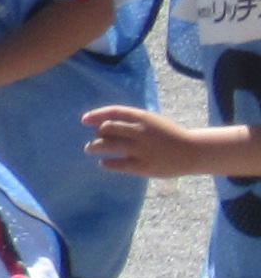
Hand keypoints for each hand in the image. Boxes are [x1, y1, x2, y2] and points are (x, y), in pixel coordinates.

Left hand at [85, 106, 225, 176]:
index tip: (84, 120)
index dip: (96, 115)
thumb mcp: (152, 121)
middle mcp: (141, 131)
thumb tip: (102, 125)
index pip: (114, 112)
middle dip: (99, 132)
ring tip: (90, 148)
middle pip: (108, 128)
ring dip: (95, 146)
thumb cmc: (168, 135)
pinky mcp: (143, 166)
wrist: (193, 151)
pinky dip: (108, 162)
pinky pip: (118, 164)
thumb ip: (132, 121)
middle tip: (97, 137)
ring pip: (109, 145)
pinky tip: (104, 162)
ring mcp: (141, 149)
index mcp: (144, 118)